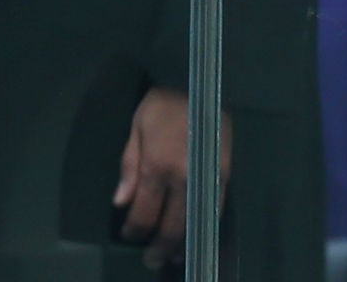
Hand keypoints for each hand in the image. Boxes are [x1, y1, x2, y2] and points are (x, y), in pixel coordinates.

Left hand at [113, 87, 231, 268]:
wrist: (201, 85)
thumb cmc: (163, 104)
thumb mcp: (136, 128)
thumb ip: (129, 166)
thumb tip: (120, 201)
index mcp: (158, 165)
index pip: (145, 211)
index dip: (135, 230)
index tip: (129, 236)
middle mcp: (184, 178)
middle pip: (172, 226)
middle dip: (159, 247)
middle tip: (151, 261)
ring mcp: (208, 180)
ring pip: (196, 225)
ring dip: (183, 245)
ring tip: (173, 257)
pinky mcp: (226, 178)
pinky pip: (213, 213)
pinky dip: (203, 229)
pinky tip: (196, 236)